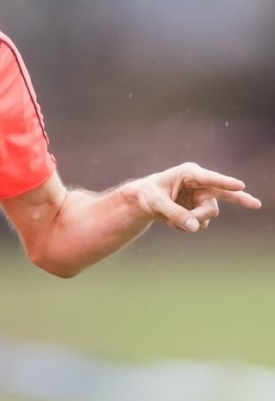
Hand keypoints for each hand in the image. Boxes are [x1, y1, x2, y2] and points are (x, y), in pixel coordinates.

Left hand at [131, 162, 261, 232]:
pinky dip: (188, 226)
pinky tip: (174, 223)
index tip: (241, 185)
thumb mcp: (156, 203)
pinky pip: (201, 223)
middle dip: (231, 203)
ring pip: (209, 214)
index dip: (225, 182)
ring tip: (172, 221)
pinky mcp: (201, 209)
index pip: (210, 178)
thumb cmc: (148, 194)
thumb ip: (174, 213)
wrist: (144, 201)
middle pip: (220, 197)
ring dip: (194, 221)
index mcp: (189, 173)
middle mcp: (200, 184)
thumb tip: (194, 227)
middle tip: (256, 204)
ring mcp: (203, 197)